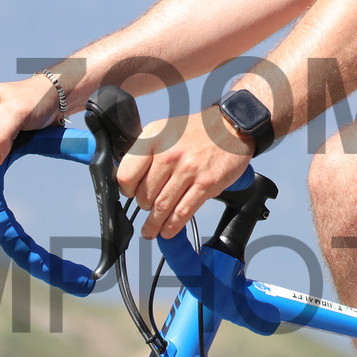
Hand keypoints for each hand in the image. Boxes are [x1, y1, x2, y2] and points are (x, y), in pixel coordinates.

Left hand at [118, 106, 254, 239]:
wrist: (230, 127)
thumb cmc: (196, 131)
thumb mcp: (164, 130)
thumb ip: (146, 152)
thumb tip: (128, 178)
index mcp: (153, 139)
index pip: (126, 175)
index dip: (127, 190)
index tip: (131, 194)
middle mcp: (169, 154)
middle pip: (144, 195)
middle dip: (144, 207)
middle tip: (148, 209)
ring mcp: (188, 169)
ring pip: (162, 207)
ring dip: (154, 224)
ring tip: (151, 230)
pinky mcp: (206, 183)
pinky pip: (183, 212)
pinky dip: (172, 226)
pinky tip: (167, 230)